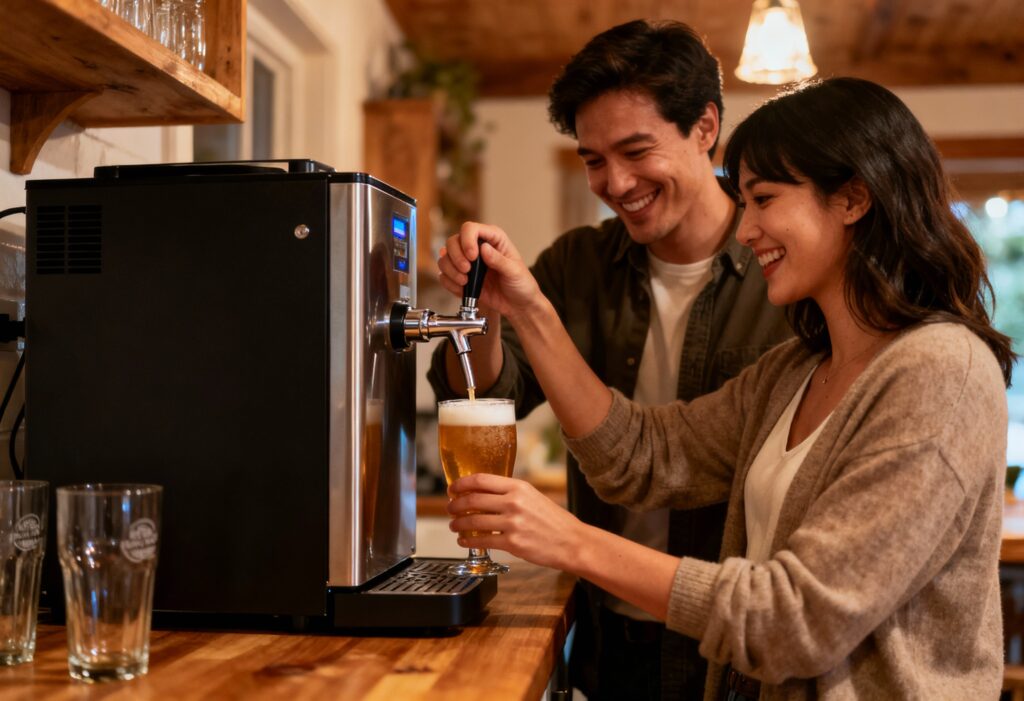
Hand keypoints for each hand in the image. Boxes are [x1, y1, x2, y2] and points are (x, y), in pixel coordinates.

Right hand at [437, 222, 543, 321]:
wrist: (518, 306)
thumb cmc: (521, 284)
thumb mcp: (514, 271)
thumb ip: (499, 260)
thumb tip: (483, 248)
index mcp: (493, 239)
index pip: (470, 229)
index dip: (467, 240)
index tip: (472, 257)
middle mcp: (477, 247)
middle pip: (453, 241)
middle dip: (456, 257)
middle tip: (467, 270)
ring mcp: (468, 263)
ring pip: (445, 258)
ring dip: (451, 270)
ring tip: (465, 281)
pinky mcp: (462, 278)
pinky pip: (444, 276)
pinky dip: (449, 282)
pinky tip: (463, 288)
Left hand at [447, 473, 583, 570]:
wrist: (571, 541)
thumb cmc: (553, 520)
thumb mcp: (533, 497)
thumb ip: (510, 493)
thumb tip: (482, 493)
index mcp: (519, 487)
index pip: (481, 480)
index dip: (462, 484)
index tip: (453, 489)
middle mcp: (514, 502)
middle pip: (473, 500)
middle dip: (455, 505)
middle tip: (450, 508)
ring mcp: (513, 523)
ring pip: (474, 521)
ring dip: (458, 524)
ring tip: (454, 526)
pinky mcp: (513, 543)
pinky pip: (482, 541)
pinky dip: (468, 541)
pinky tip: (464, 541)